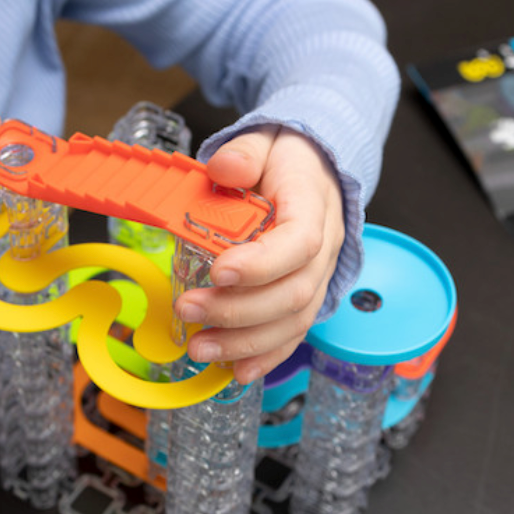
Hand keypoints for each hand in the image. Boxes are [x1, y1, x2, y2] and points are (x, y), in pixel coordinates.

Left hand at [174, 125, 344, 384]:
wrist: (313, 174)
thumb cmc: (284, 161)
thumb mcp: (265, 142)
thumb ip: (244, 154)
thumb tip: (224, 169)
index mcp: (313, 207)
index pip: (298, 242)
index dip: (261, 264)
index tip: (218, 271)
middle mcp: (324, 250)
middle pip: (293, 292)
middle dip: (238, 310)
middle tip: (189, 310)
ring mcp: (317, 279)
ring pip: (293, 322)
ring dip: (245, 343)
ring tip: (200, 349)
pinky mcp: (305, 299)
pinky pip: (292, 335)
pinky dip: (264, 357)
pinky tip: (234, 371)